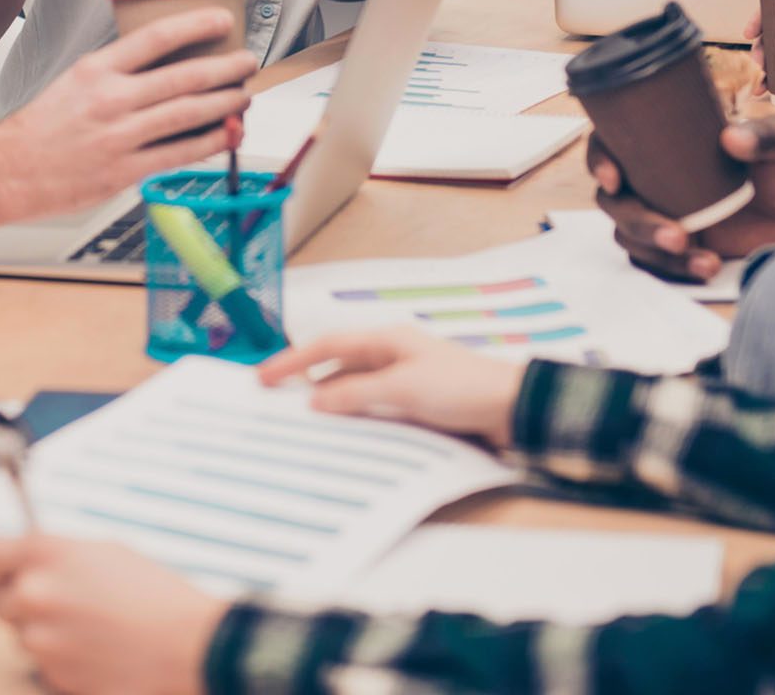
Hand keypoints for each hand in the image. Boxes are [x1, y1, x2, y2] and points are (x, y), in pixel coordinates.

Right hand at [0, 8, 257, 217]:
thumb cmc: (40, 128)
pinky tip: (226, 134)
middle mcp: (111, 100)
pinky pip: (179, 153)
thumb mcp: (73, 82)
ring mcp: (121, 136)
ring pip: (189, 113)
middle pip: (183, 76)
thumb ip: (115, 73)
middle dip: (225, 67)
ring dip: (225, 103)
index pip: (156, 37)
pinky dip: (209, 142)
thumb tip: (160, 65)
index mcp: (96, 70)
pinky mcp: (126, 170)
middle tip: (246, 62)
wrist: (8, 170)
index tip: (221, 20)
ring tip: (244, 95)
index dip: (195, 25)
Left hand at [0, 536, 218, 694]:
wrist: (187, 645)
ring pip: (24, 637)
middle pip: (1, 602)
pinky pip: (43, 666)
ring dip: (47, 633)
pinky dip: (63, 660)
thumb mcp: (102, 551)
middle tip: (67, 601)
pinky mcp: (52, 677)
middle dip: (26, 603)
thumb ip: (54, 554)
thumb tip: (26, 562)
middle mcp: (32, 596)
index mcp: (42, 555)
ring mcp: (40, 641)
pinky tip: (98, 650)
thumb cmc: (154, 593)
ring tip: (93, 628)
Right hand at [256, 328, 520, 445]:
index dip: (292, 360)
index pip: (328, 345)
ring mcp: (405, 379)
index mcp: (387, 340)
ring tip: (302, 424)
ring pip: (355, 389)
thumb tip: (314, 400)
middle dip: (306, 381)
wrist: (512, 409)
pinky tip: (345, 434)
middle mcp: (393, 355)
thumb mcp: (402, 390)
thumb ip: (355, 395)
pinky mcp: (418, 403)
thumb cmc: (461, 389)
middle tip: (274, 402)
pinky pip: (374, 407)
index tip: (261, 378)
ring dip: (331, 403)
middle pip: (338, 365)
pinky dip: (355, 417)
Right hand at [586, 120, 774, 281]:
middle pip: (616, 204)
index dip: (600, 160)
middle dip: (639, 224)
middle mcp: (652, 181)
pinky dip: (676, 270)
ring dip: (659, 254)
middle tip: (678, 236)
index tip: (614, 179)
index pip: (612, 144)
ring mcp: (663, 215)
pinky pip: (657, 264)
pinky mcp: (679, 248)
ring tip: (705, 261)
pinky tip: (708, 267)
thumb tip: (732, 138)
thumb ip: (762, 137)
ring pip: (632, 239)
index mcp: (662, 145)